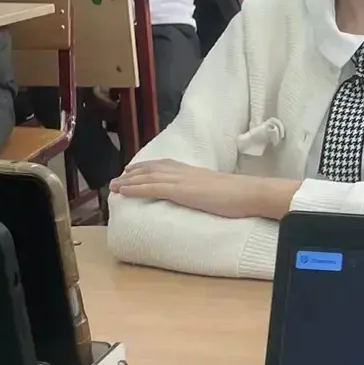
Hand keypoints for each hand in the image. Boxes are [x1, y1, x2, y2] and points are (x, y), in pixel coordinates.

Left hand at [112, 160, 297, 219]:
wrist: (250, 193)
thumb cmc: (241, 195)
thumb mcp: (219, 190)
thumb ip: (207, 191)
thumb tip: (205, 198)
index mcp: (194, 171)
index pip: (165, 165)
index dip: (147, 168)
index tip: (134, 170)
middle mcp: (184, 172)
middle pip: (152, 169)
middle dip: (132, 173)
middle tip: (117, 179)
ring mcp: (181, 180)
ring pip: (147, 177)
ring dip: (127, 181)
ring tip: (113, 186)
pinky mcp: (181, 191)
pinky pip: (152, 188)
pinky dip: (134, 188)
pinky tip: (123, 191)